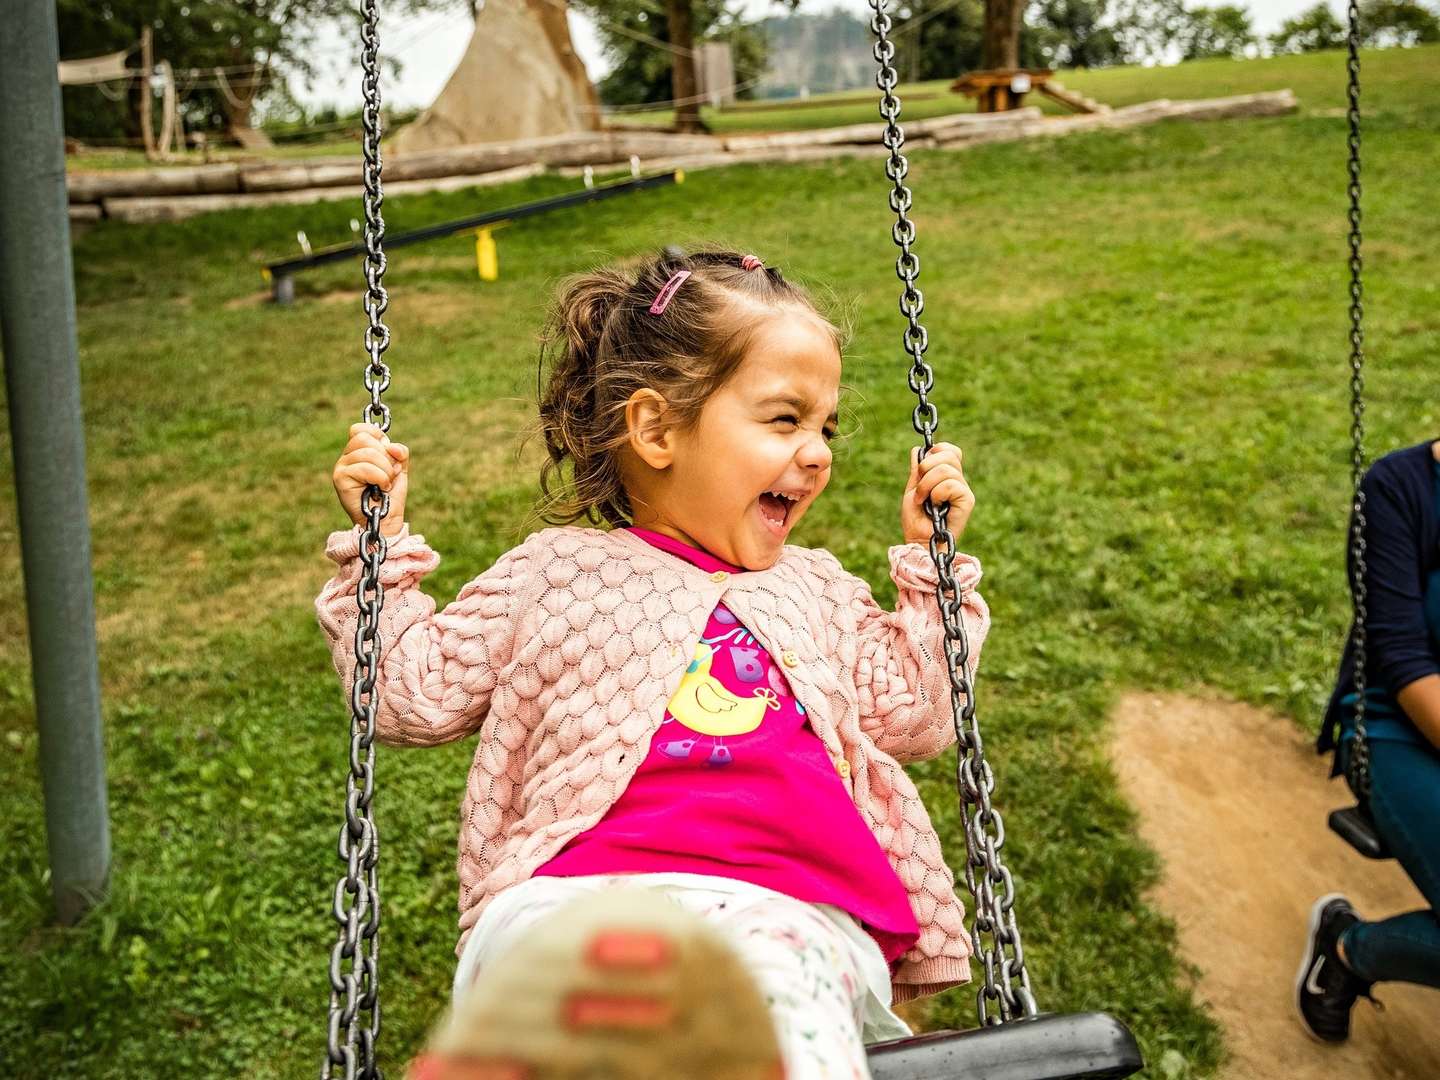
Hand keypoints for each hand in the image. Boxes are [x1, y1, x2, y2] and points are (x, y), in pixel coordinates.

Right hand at [333, 422, 408, 536]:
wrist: (386, 520)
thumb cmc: (390, 497)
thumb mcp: (398, 469)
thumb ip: (398, 452)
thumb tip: (392, 445)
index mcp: (357, 452)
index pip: (360, 429)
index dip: (378, 436)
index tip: (389, 453)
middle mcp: (346, 458)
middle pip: (364, 438)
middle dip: (385, 456)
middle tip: (389, 473)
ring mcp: (341, 468)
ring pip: (367, 453)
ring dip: (385, 469)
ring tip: (386, 484)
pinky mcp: (340, 479)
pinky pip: (364, 467)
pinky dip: (380, 477)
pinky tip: (381, 488)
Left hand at [901, 442, 973, 544]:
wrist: (918, 540)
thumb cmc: (916, 520)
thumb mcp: (913, 489)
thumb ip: (917, 470)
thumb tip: (917, 450)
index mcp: (947, 476)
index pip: (950, 450)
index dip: (936, 451)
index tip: (922, 468)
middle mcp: (958, 481)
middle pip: (949, 454)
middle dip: (926, 467)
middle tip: (919, 489)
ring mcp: (964, 490)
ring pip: (947, 469)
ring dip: (927, 485)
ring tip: (922, 500)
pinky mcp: (967, 501)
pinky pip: (951, 485)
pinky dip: (936, 494)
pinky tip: (934, 506)